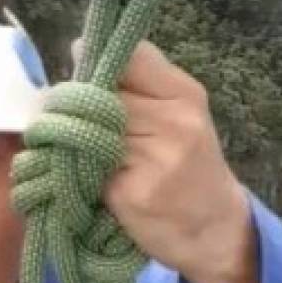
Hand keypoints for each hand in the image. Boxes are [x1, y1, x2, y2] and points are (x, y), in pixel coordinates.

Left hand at [89, 40, 261, 282]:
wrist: (215, 231)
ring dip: (66, 140)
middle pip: (97, 94)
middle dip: (72, 105)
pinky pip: (84, 170)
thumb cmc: (189, 168)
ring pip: (84, 130)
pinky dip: (73, 173)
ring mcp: (155, 158)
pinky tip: (85, 182)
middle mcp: (173, 122)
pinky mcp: (133, 193)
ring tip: (75, 153)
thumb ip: (137, 86)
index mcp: (183, 94)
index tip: (84, 74)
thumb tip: (78, 50)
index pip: (130, 56)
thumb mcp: (178, 116)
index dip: (97, 61)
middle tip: (69, 123)